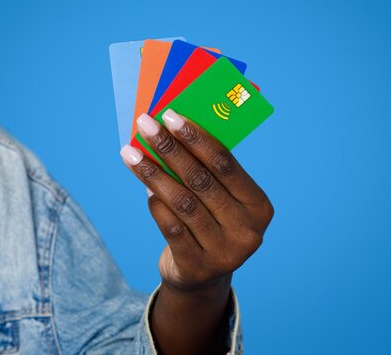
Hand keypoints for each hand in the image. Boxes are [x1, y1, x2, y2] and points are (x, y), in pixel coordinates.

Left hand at [120, 108, 272, 354]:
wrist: (203, 275)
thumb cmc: (211, 221)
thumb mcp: (221, 200)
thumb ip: (207, 173)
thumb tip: (169, 131)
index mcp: (259, 206)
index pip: (225, 164)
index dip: (196, 138)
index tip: (170, 115)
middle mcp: (247, 231)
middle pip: (202, 180)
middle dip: (169, 149)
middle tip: (146, 125)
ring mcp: (224, 252)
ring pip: (183, 202)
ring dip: (153, 173)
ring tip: (131, 153)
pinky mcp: (198, 267)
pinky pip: (171, 227)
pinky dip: (155, 204)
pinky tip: (143, 186)